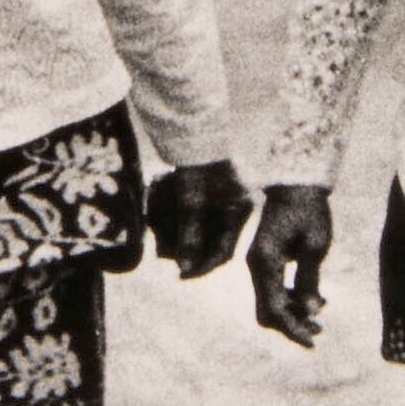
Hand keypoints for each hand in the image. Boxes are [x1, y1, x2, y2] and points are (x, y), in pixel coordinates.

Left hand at [146, 157, 251, 283]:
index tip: (182, 275)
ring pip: (203, 233)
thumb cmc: (196, 163)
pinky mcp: (210, 196)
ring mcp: (223, 203)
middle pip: (212, 244)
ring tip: (164, 240)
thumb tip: (185, 268)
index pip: (223, 251)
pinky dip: (181, 224)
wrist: (192, 131)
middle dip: (190, 252)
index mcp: (240, 211)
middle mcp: (235, 210)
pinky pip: (197, 220)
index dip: (202, 266)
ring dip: (184, 239)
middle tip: (168, 257)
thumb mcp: (191, 202)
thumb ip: (190, 235)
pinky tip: (166, 223)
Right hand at [246, 182, 336, 348]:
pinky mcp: (265, 261)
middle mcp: (256, 267)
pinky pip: (273, 289)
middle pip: (267, 311)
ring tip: (321, 315)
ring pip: (269, 302)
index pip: (275, 309)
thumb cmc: (309, 211)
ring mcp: (258, 264)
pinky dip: (291, 299)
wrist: (296, 184)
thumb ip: (310, 280)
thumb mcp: (316, 246)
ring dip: (293, 313)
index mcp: (265, 263)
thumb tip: (311, 311)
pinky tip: (314, 298)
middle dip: (291, 324)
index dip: (292, 329)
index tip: (312, 341)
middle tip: (319, 330)